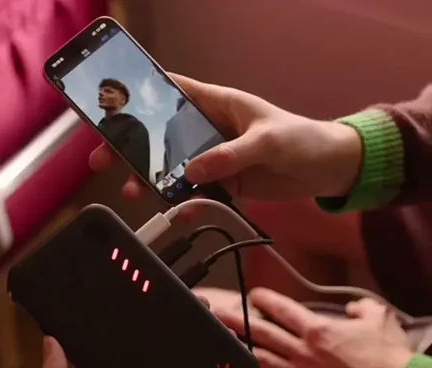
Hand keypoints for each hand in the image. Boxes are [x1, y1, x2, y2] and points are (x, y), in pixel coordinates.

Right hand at [89, 74, 361, 200]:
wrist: (327, 169)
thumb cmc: (302, 139)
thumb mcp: (266, 142)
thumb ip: (229, 156)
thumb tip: (192, 172)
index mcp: (218, 104)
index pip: (173, 91)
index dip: (142, 95)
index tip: (111, 106)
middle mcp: (211, 129)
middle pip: (163, 134)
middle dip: (134, 145)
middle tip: (104, 157)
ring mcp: (216, 157)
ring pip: (175, 166)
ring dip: (154, 178)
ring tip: (133, 191)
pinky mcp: (226, 182)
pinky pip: (197, 191)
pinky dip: (185, 202)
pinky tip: (174, 212)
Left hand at [216, 289, 412, 367]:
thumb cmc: (389, 353)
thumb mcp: (379, 316)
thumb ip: (360, 307)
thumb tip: (350, 308)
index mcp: (318, 329)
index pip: (284, 309)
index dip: (265, 299)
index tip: (254, 294)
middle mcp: (304, 351)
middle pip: (264, 333)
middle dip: (239, 321)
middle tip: (220, 314)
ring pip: (264, 362)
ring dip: (241, 352)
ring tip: (223, 345)